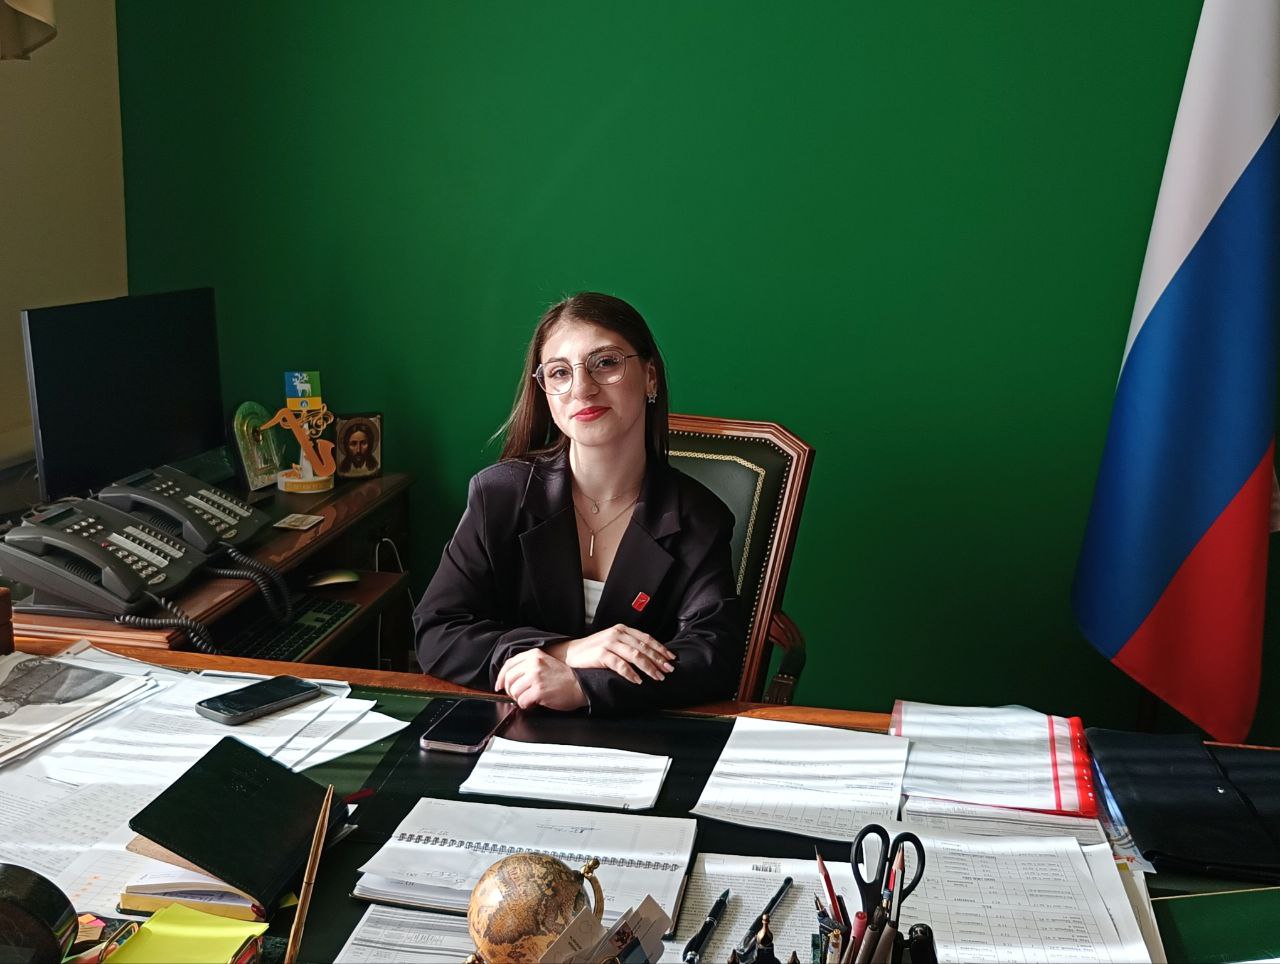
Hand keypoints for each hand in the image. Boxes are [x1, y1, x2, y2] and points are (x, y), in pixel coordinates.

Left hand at [495, 649, 587, 710]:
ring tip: (529, 699)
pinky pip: (521, 701)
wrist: (580, 686)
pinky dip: (525, 705)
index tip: (499, 685)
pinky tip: (533, 703)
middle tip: (517, 695)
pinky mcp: (538, 690)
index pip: (508, 664)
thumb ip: (528, 666)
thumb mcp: (545, 663)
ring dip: (519, 699)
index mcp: (534, 655)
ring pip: (514, 691)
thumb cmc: (564, 678)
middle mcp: (533, 663)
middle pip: (508, 679)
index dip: (501, 677)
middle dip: (510, 690)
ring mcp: (536, 676)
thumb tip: (509, 678)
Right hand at [545, 624, 675, 683]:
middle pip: (644, 647)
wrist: (571, 653)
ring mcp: (609, 643)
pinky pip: (621, 664)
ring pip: (635, 655)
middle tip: (668, 670)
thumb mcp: (612, 643)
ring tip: (657, 676)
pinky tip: (638, 680)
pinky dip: (631, 673)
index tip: (671, 658)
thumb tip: (649, 656)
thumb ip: (628, 645)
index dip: (660, 648)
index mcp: (622, 630)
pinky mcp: (601, 654)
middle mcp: (617, 633)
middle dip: (658, 659)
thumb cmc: (593, 651)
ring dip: (649, 667)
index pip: (646, 638)